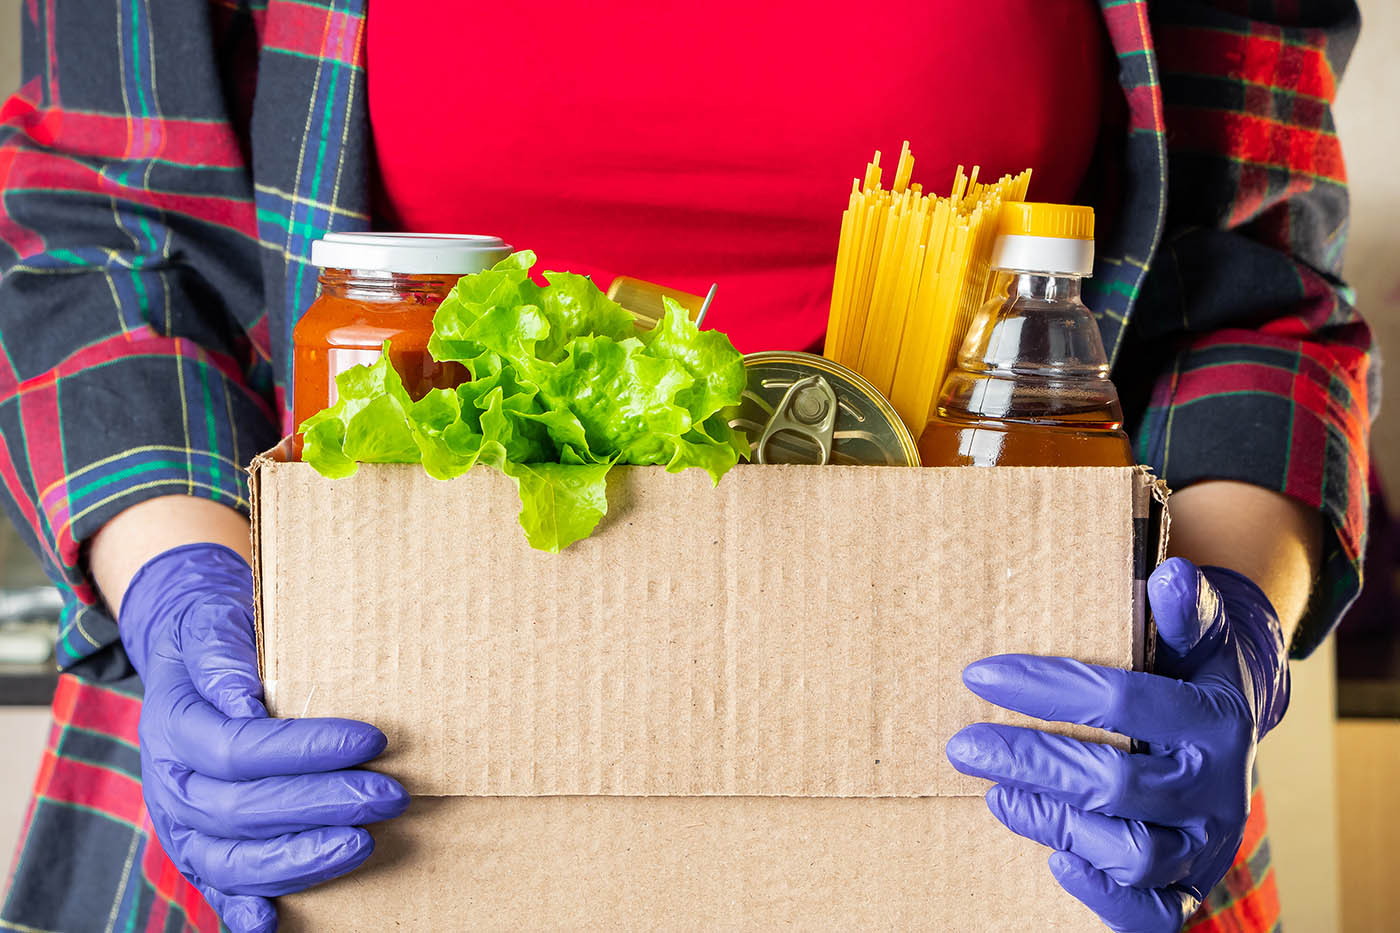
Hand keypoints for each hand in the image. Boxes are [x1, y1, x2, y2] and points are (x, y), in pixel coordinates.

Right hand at [120, 544, 409, 932]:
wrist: (184, 657)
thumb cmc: (212, 638)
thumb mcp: (214, 623)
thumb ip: (226, 656)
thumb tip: (246, 702)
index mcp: (174, 725)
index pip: (240, 748)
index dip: (307, 749)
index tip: (372, 738)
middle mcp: (171, 782)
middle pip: (242, 809)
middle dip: (322, 804)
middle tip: (389, 794)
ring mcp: (181, 823)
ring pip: (230, 859)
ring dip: (300, 858)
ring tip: (363, 843)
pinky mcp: (198, 847)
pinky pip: (214, 886)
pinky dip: (240, 910)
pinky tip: (274, 923)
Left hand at [945, 557, 1289, 931]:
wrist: (1233, 733)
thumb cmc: (1192, 675)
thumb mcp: (1198, 638)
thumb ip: (1184, 611)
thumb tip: (1166, 574)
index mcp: (1215, 718)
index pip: (1122, 702)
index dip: (1044, 688)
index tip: (979, 676)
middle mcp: (1218, 788)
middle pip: (1114, 783)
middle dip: (1029, 760)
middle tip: (964, 746)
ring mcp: (1206, 845)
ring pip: (1130, 853)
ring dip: (1052, 822)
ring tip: (995, 794)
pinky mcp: (1190, 887)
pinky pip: (1153, 915)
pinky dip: (1103, 897)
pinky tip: (1054, 859)